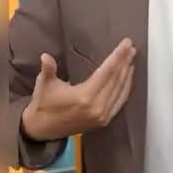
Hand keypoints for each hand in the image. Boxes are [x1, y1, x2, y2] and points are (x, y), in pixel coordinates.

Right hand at [21, 39, 135, 140]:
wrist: (42, 129)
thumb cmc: (44, 103)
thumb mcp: (45, 84)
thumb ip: (49, 69)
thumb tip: (45, 56)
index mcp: (85, 96)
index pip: (107, 71)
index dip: (118, 56)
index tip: (126, 43)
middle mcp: (98, 107)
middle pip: (116, 79)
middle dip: (125, 62)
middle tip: (131, 47)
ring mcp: (103, 116)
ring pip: (121, 91)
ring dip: (127, 74)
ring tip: (131, 58)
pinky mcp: (104, 121)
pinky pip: (119, 102)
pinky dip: (125, 88)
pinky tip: (127, 78)